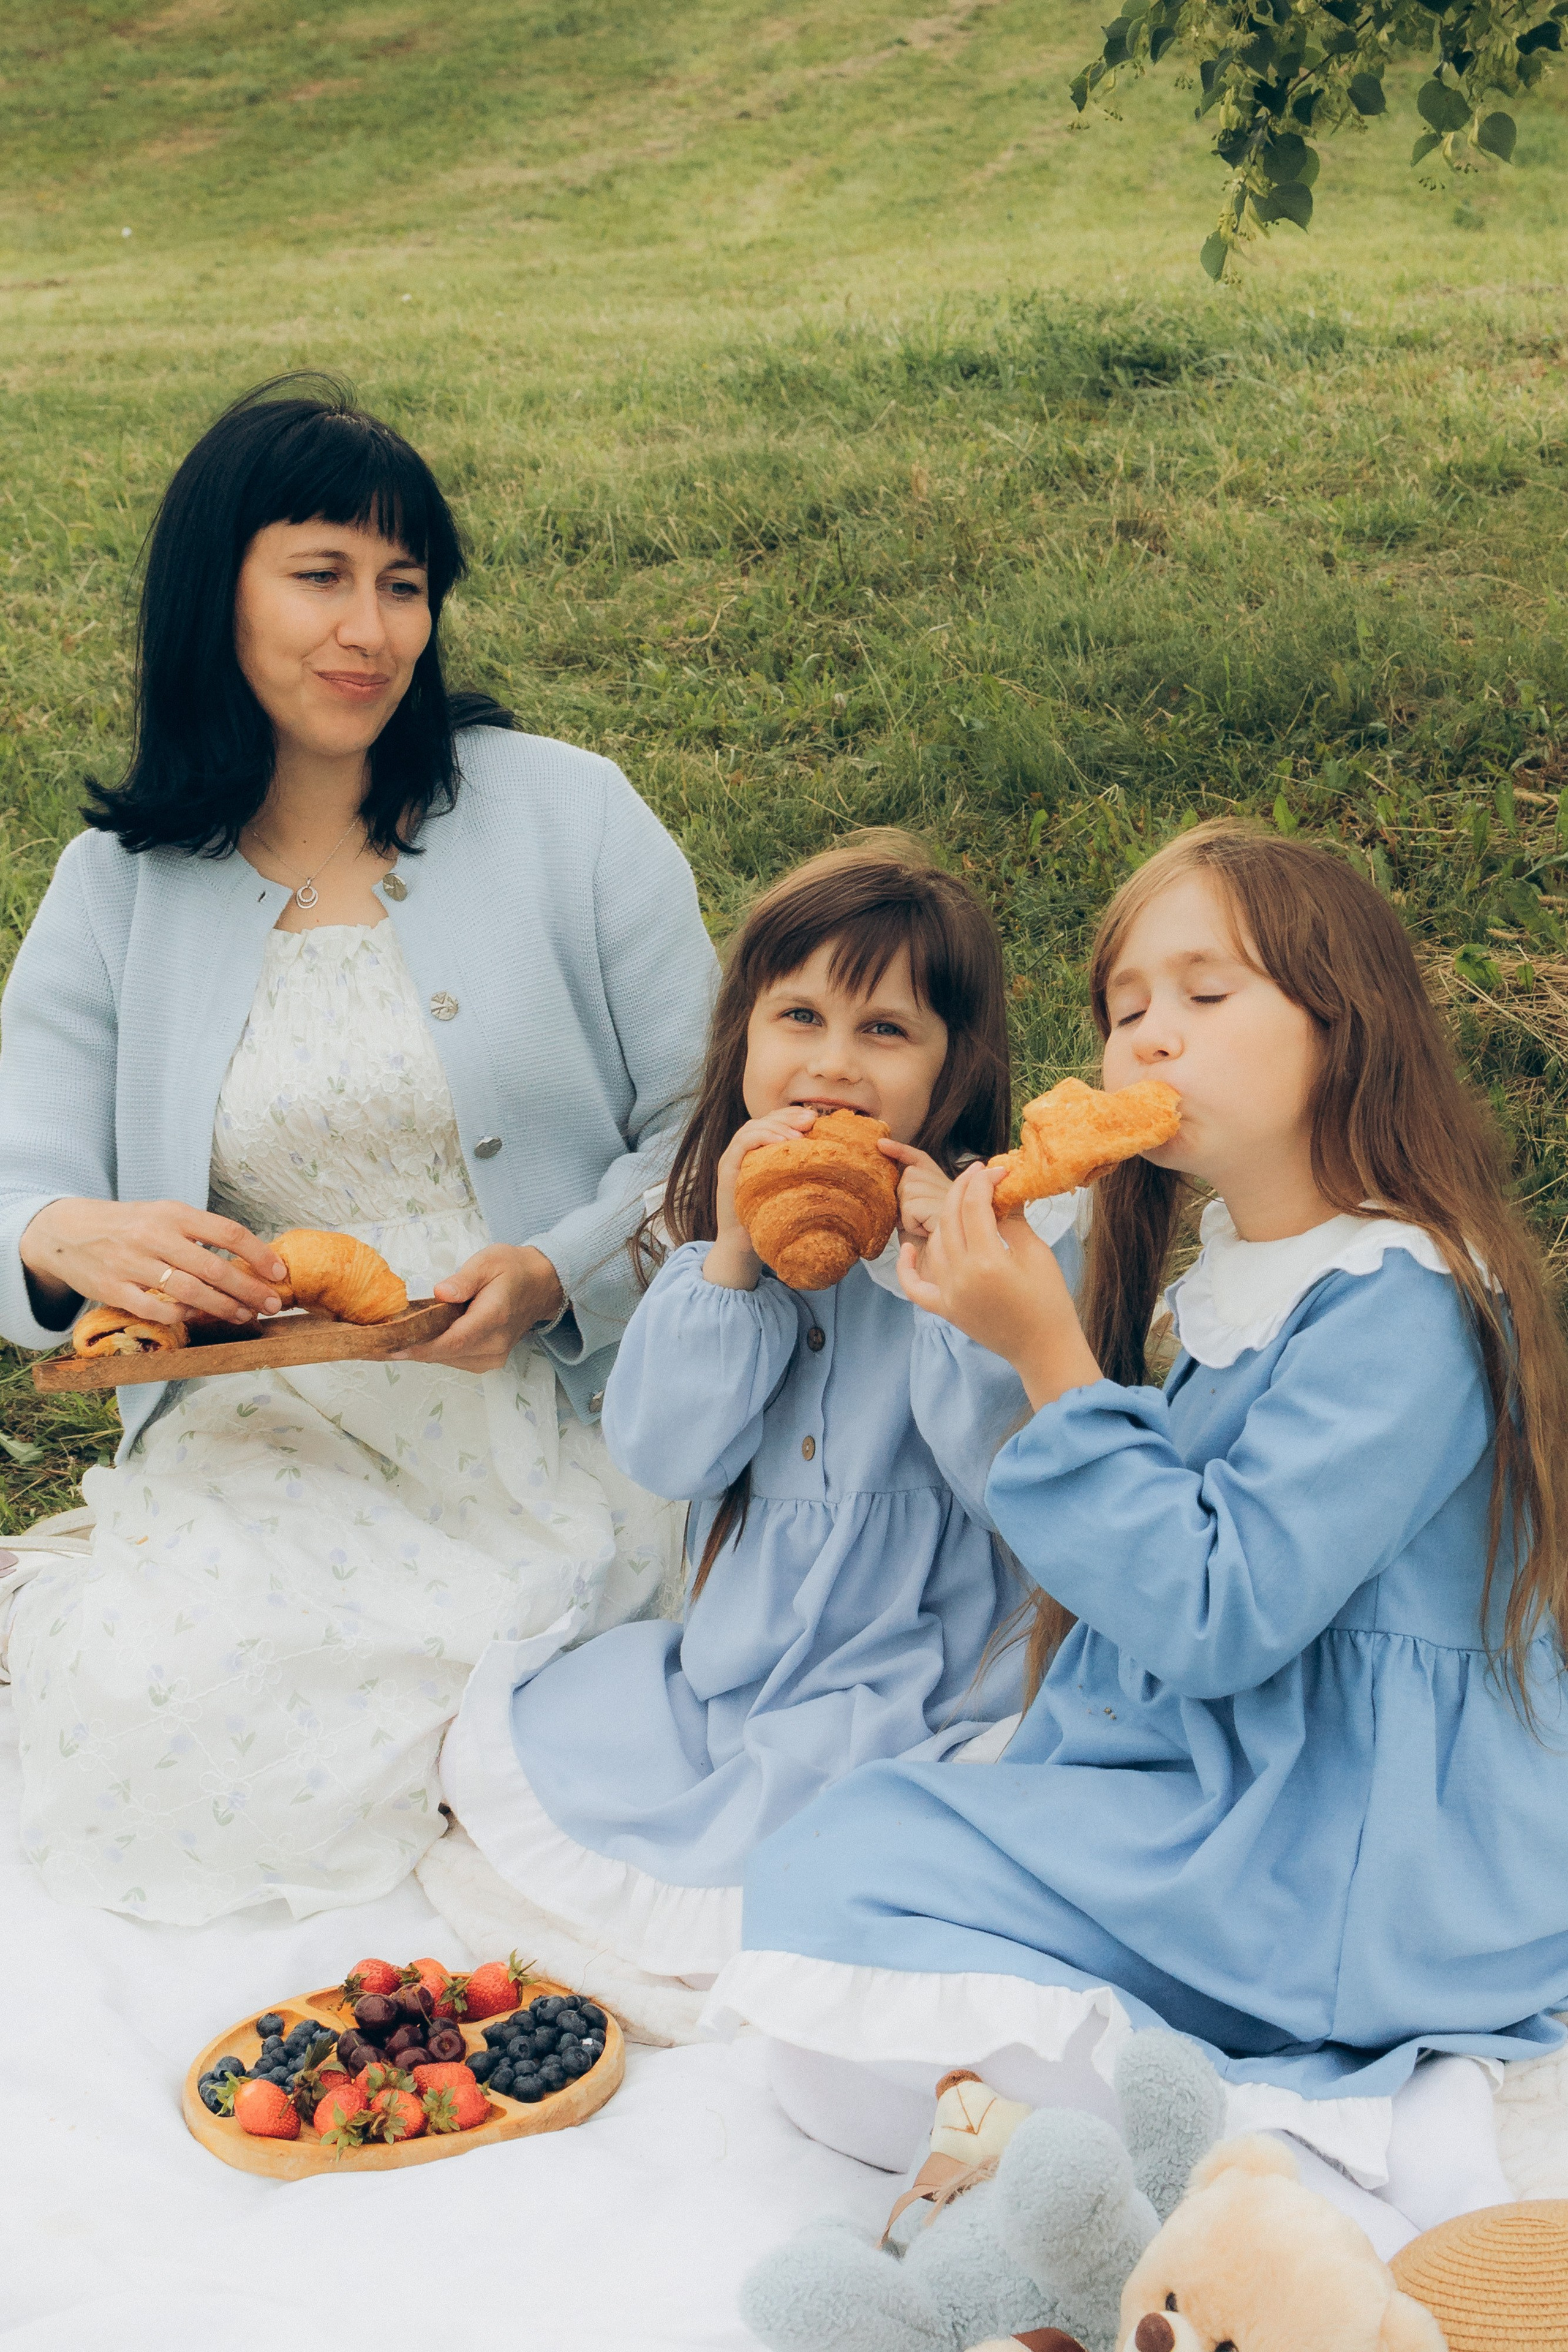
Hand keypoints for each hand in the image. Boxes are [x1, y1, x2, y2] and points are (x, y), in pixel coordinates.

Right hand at [19, 1197, 285, 1329]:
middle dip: (249, 1289)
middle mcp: (155, 1236)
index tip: (279, 1272)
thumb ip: (199, 1233)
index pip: (227, 1232)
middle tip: (271, 1304)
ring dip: (223, 1307)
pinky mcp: (114, 1288)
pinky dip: (182, 1317)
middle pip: (214, 1268)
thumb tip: (248, 1258)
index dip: (258, 1254)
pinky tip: (197, 1317)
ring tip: (245, 1315)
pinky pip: (157, 1310)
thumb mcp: (163, 1215)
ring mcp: (133, 1263)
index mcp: (173, 1214)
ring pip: (190, 1292)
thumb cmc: (128, 1225)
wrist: (66, 1231)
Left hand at [392, 1244, 565, 1371]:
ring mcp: (495, 1355)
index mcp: (494, 1317)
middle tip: (385, 1336)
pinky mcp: (491, 1360)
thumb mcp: (487, 1262)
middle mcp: (495, 1343)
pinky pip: (457, 1359)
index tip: (393, 1347)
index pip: (454, 1341)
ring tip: (404, 1331)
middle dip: (414, 1347)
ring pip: (449, 1359)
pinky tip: (428, 1335)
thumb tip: (441, 1293)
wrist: (540, 1285)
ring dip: (425, 1348)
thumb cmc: (512, 1268)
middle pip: (447, 1353)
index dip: (421, 1348)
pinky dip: (439, 1350)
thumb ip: (464, 1280)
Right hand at [703, 1106, 817, 1290]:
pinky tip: (783, 1143)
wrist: (742, 1247)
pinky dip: (763, 1138)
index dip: (792, 1116)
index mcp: (757, 1153)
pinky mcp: (726, 1169)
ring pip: (753, 1128)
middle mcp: (742, 1152)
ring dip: (778, 1125)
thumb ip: (801, 1173)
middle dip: (788, 1116)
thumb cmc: (770, 1221)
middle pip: (764, 1120)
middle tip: (812, 1118)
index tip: (816, 1118)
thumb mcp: (790, 1191)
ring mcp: (732, 1159)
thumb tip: (836, 1161)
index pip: (773, 1123)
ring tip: (800, 1133)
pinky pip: (743, 1143)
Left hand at [879, 1140, 952, 1247]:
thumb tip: (889, 1174)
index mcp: (943, 1187)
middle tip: (914, 1222)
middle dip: (902, 1197)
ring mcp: (953, 1199)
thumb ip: (906, 1198)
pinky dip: (911, 1222)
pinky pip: (912, 1205)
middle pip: (910, 1173)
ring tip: (921, 1230)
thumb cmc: (924, 1252)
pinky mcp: (948, 1210)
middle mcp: (953, 1188)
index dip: (900, 1150)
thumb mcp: (910, 1219)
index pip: (920, 1160)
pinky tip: (923, 1233)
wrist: (938, 1278)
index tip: (880, 1145)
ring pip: (909, 1188)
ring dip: (907, 1213)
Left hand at [897, 1164, 1100, 1408]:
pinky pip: (915, 1285)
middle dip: (962, 1188)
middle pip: (950, 1218)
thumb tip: (1000, 1190)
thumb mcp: (1037, 1254)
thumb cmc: (1049, 1301)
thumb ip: (1013, 1219)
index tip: (996, 1170)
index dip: (983, 1181)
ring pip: (935, 1241)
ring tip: (965, 1203)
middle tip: (978, 1173)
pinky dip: (908, 1266)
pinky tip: (909, 1246)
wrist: (1044, 1349)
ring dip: (946, 1217)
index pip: (974, 1206)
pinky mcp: (945, 1309)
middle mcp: (960, 1276)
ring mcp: (948, 1294)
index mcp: (987, 1261)